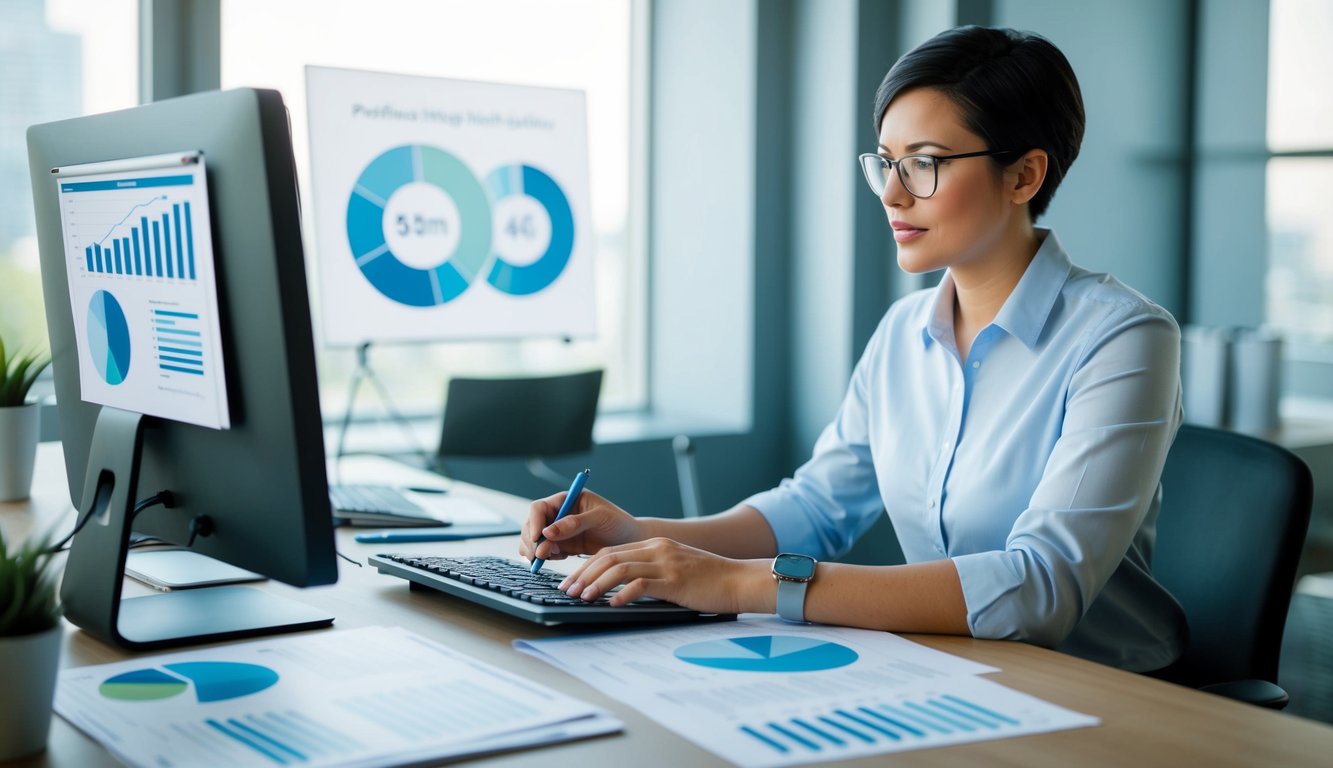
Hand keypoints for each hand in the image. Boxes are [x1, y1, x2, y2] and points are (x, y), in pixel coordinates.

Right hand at [519, 490, 645, 562]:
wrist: (630, 541)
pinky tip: (558, 559)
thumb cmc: (619, 523)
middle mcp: (559, 514)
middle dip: (532, 540)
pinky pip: (545, 552)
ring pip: (535, 539)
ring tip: (547, 558)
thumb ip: (575, 523)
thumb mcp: (599, 518)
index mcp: (567, 499)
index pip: (540, 507)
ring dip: (535, 550)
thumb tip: (548, 532)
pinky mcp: (563, 546)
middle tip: (539, 555)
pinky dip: (545, 557)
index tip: (538, 538)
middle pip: (532, 524)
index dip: (535, 522)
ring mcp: (559, 531)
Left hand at [556, 537, 773, 615]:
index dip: (587, 566)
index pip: (611, 551)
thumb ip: (652, 572)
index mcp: (655, 545)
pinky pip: (642, 584)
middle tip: (568, 590)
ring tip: (582, 597)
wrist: (739, 580)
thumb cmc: (709, 580)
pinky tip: (611, 603)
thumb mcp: (676, 568)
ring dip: (596, 584)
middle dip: (584, 574)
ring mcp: (667, 563)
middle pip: (609, 556)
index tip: (572, 581)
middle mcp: (658, 549)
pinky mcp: (676, 581)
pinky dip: (622, 593)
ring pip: (620, 568)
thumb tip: (622, 589)